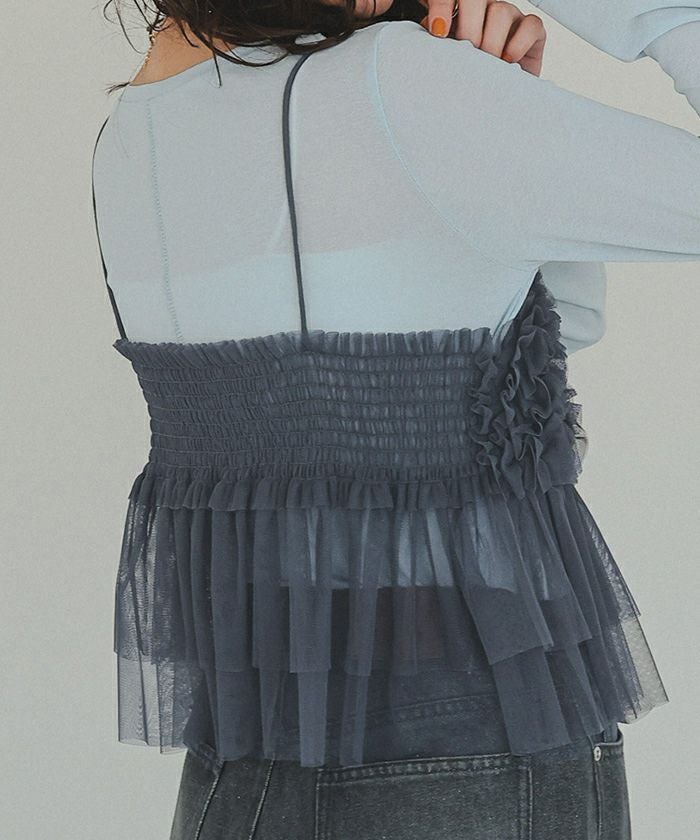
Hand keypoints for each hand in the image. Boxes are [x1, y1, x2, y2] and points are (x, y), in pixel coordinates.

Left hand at [418, 0, 546, 75]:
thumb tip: (422, 38)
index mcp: (460, 12)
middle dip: (468, 27)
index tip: (438, 32)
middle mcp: (485, 11)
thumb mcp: (445, 63)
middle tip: (466, 52)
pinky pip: (530, 25)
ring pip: (501, 11)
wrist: (492, 105)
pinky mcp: (532, 31)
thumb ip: (434, 46)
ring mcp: (510, 17)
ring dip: (491, 40)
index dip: (443, 7)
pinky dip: (518, 44)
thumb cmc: (466, 83)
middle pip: (476, 0)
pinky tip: (507, 62)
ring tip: (486, 64)